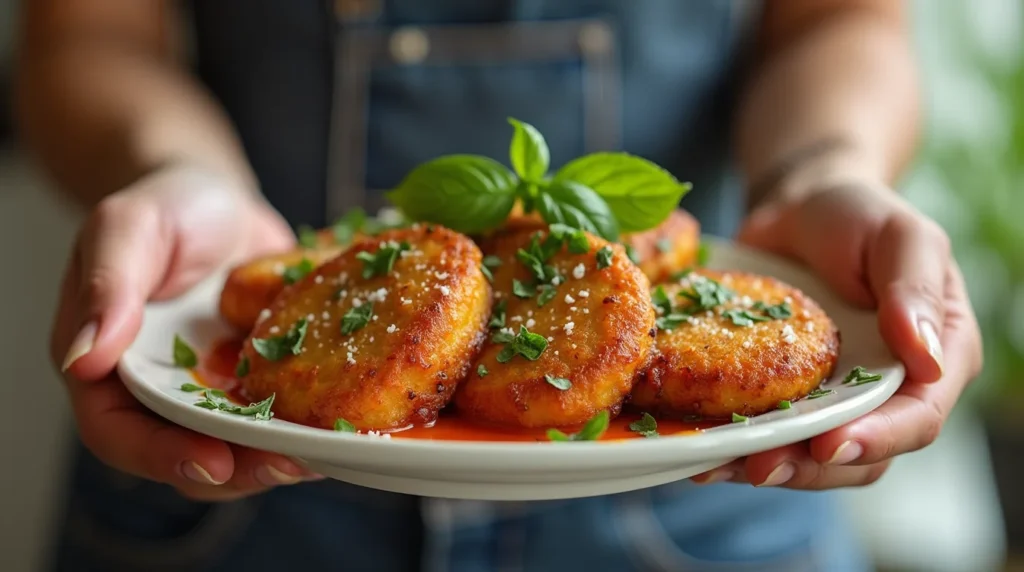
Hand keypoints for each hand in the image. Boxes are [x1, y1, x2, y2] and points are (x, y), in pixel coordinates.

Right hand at [53, 163, 319, 500]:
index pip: (120, 434)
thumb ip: (108, 287)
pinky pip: (279, 417)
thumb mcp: (128, 228)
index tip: (215, 462)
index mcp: (108, 368)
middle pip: (187, 455)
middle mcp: (159, 393)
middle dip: (239, 469)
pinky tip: (343, 423)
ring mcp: (213, 393)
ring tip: (324, 452)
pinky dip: (307, 425)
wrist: (221, 201)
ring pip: (239, 448)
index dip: (163, 456)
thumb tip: (84, 358)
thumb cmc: (167, 207)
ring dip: (279, 457)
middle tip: (290, 464)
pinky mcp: (259, 383)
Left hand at [692, 180, 982, 488]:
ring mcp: (832, 399)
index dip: (876, 440)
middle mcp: (887, 393)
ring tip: (718, 466)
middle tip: (760, 468)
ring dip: (764, 465)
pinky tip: (699, 447)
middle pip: (858, 454)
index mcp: (934, 361)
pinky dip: (732, 444)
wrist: (797, 208)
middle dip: (808, 467)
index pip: (917, 418)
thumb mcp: (900, 236)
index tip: (830, 445)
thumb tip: (927, 359)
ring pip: (808, 456)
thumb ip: (915, 290)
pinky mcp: (783, 395)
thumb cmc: (857, 215)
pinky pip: (763, 432)